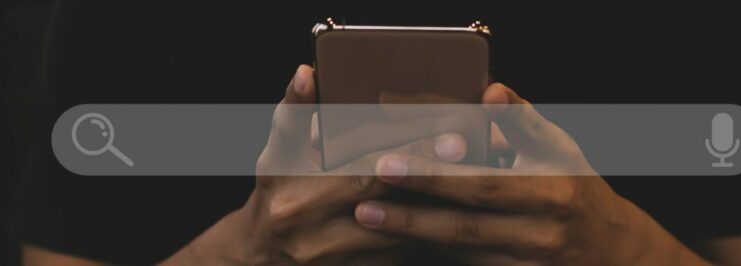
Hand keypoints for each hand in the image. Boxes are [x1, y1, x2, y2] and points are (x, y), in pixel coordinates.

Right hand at [162, 65, 471, 264]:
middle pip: (392, 205)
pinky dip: (428, 232)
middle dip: (435, 180)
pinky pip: (402, 255)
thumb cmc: (277, 191)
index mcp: (298, 196)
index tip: (453, 139)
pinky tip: (454, 210)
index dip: (412, 154)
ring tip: (476, 182)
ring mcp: (338, 262)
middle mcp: (316, 235)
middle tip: (475, 157)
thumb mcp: (278, 151)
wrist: (264, 257)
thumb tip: (309, 73)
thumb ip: (296, 111)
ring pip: (403, 236)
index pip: (365, 172)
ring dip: (438, 208)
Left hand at [352, 84, 710, 264]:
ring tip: (368, 217)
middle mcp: (537, 234)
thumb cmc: (576, 187)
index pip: (483, 186)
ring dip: (412, 235)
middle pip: (464, 226)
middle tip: (363, 198)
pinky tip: (395, 241)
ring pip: (459, 252)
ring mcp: (524, 265)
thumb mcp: (559, 148)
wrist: (607, 250)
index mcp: (549, 193)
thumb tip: (489, 89)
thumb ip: (521, 119)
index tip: (390, 164)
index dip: (436, 177)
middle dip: (410, 213)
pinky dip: (429, 252)